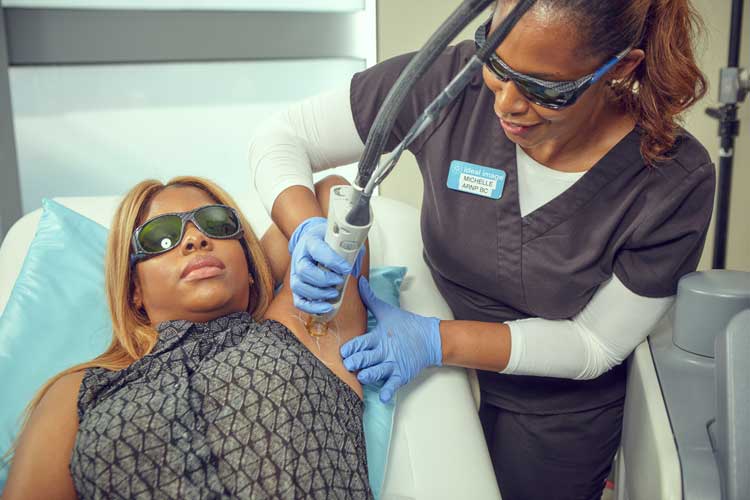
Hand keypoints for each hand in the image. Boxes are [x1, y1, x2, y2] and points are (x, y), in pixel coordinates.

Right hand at [288, 216, 363, 313]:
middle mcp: (299, 257)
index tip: (346, 268)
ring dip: (318, 294)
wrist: (316, 241)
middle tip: (339, 281)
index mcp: (310, 241)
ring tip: (334, 294)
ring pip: (299, 287)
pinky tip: (326, 307)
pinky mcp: (297, 287)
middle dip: (324, 279)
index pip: (316, 249)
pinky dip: (312, 307)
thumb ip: (348, 247)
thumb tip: (356, 259)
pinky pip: (299, 301)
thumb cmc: (329, 241)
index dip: (332, 260)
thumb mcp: (339, 237)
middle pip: (304, 271)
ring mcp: (295, 273)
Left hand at [340, 276, 441, 402]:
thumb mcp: (386, 311)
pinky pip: (392, 385)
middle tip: (348, 364)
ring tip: (362, 376)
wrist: (430, 338)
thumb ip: (370, 299)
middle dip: (353, 363)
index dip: (349, 349)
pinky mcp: (402, 374)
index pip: (358, 343)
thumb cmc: (406, 325)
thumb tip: (359, 282)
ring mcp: (393, 364)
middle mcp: (384, 351)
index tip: (344, 351)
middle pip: (363, 359)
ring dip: (367, 376)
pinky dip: (387, 392)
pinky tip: (383, 396)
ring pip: (375, 372)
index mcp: (378, 336)